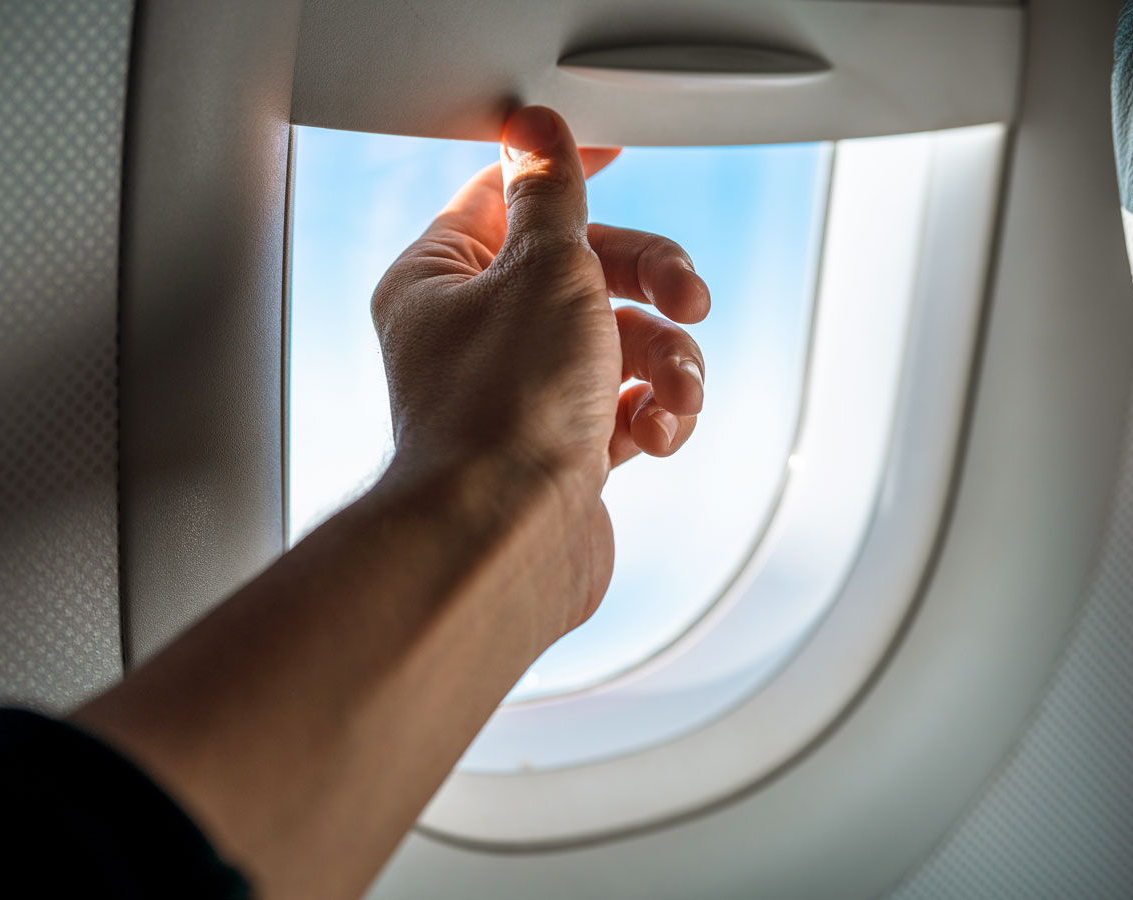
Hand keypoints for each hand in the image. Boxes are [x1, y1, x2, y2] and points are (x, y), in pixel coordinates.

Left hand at [372, 106, 709, 633]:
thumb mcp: (543, 269)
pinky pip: (628, 405)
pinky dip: (657, 413)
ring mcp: (524, 394)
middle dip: (651, 282)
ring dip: (668, 360)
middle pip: (585, 270)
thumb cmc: (509, 407)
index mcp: (443, 280)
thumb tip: (536, 129)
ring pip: (620, 342)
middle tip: (689, 297)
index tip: (617, 158)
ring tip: (675, 395)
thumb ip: (551, 195)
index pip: (505, 198)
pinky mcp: (566, 447)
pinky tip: (659, 433)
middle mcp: (478, 334)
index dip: (565, 174)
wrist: (509, 540)